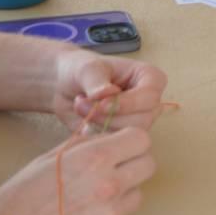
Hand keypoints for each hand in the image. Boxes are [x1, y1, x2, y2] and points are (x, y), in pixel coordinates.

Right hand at [0, 126, 156, 214]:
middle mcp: (109, 185)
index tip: (122, 147)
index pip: (141, 139)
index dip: (132, 142)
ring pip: (137, 196)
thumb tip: (103, 134)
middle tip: (115, 169)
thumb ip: (83, 145)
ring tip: (92, 197)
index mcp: (95, 158)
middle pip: (148, 166)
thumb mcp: (50, 157)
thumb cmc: (22, 194)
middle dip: (134, 164)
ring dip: (123, 193)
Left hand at [53, 51, 167, 130]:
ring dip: (100, 125)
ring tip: (81, 109)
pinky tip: (84, 122)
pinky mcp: (124, 135)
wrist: (64, 86)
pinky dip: (97, 136)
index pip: (150, 97)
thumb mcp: (86, 69)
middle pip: (142, 120)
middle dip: (109, 116)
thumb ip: (97, 81)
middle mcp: (148, 102)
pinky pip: (116, 145)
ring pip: (129, 134)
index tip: (101, 104)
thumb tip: (110, 93)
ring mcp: (137, 120)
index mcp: (150, 78)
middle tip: (81, 104)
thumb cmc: (80, 71)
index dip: (127, 103)